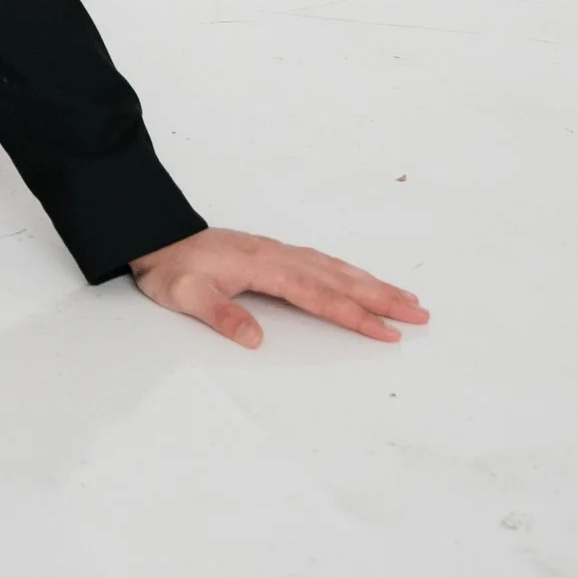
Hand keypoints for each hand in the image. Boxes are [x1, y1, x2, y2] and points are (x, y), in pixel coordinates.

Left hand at [129, 226, 428, 349]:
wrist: (156, 237)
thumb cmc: (171, 269)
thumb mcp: (186, 296)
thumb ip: (221, 315)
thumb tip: (256, 340)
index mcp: (265, 267)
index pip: (320, 296)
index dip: (355, 315)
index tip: (387, 332)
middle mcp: (279, 256)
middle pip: (340, 279)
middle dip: (382, 297)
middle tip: (421, 314)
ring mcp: (279, 252)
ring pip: (336, 268)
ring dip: (372, 283)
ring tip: (407, 298)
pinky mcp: (275, 254)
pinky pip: (323, 262)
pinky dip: (349, 272)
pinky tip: (361, 278)